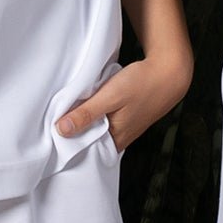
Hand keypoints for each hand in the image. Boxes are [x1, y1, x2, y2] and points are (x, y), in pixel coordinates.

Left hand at [56, 45, 193, 154]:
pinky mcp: (126, 117)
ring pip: (97, 129)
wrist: (169, 72)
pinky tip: (89, 104)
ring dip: (85, 121)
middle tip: (57, 121)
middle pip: (90, 141)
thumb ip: (87, 114)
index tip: (52, 135)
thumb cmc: (142, 84)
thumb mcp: (110, 96)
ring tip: (70, 111)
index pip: (85, 150)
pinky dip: (95, 114)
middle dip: (74, 132)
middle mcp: (120, 139)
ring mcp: (124, 128)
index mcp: (116, 140)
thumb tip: (61, 130)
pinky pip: (104, 121)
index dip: (68, 143)